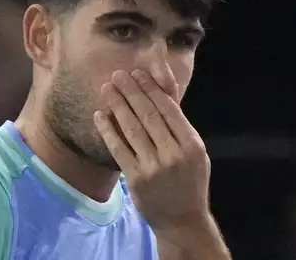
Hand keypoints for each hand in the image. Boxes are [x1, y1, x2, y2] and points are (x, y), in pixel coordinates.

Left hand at [93, 69, 210, 230]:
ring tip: (106, 88)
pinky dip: (108, 130)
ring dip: (117, 105)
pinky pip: (119, 148)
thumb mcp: (195, 153)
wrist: (182, 221)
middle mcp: (174, 154)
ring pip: (132, 129)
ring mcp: (154, 167)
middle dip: (131, 92)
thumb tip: (164, 92)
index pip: (169, 110)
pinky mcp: (136, 179)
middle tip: (118, 75)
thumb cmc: (190, 182)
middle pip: (149, 115)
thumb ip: (180, 126)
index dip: (151, 89)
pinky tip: (100, 115)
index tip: (138, 74)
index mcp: (192, 145)